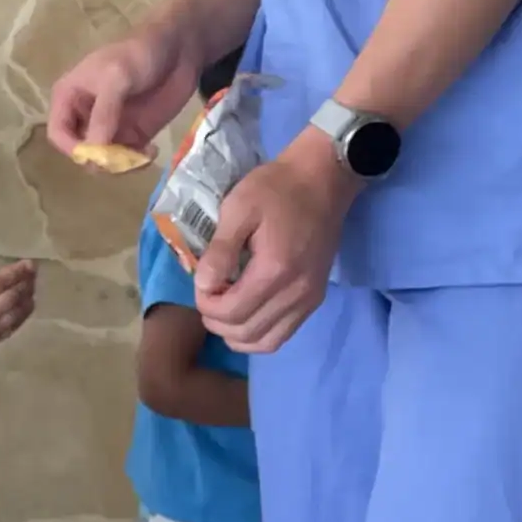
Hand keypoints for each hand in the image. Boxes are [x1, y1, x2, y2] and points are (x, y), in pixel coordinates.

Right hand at [0, 254, 37, 377]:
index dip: (15, 271)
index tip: (27, 263)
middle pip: (12, 295)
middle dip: (25, 282)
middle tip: (34, 272)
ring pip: (17, 311)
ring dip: (27, 299)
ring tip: (33, 288)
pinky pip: (13, 327)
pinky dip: (22, 316)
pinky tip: (27, 309)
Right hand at [46, 22, 195, 162]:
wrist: (179, 47)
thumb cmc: (139, 54)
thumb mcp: (116, 78)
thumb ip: (103, 114)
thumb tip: (94, 152)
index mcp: (70, 97)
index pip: (58, 133)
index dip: (71, 149)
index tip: (95, 156)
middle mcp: (85, 116)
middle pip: (80, 151)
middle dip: (98, 161)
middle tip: (123, 159)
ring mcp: (110, 127)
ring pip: (104, 160)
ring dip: (120, 165)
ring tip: (142, 156)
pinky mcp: (133, 135)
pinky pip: (127, 159)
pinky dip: (136, 163)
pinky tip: (152, 152)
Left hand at [194, 143, 354, 354]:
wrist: (322, 179)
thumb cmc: (276, 188)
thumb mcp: (239, 208)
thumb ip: (220, 250)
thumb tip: (203, 285)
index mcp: (276, 270)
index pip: (232, 312)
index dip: (207, 305)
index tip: (200, 284)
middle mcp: (297, 293)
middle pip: (247, 332)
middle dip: (217, 320)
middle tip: (207, 295)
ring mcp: (310, 299)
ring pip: (266, 342)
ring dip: (237, 333)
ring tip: (223, 308)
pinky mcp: (315, 299)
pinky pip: (284, 334)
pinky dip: (259, 334)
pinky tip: (245, 314)